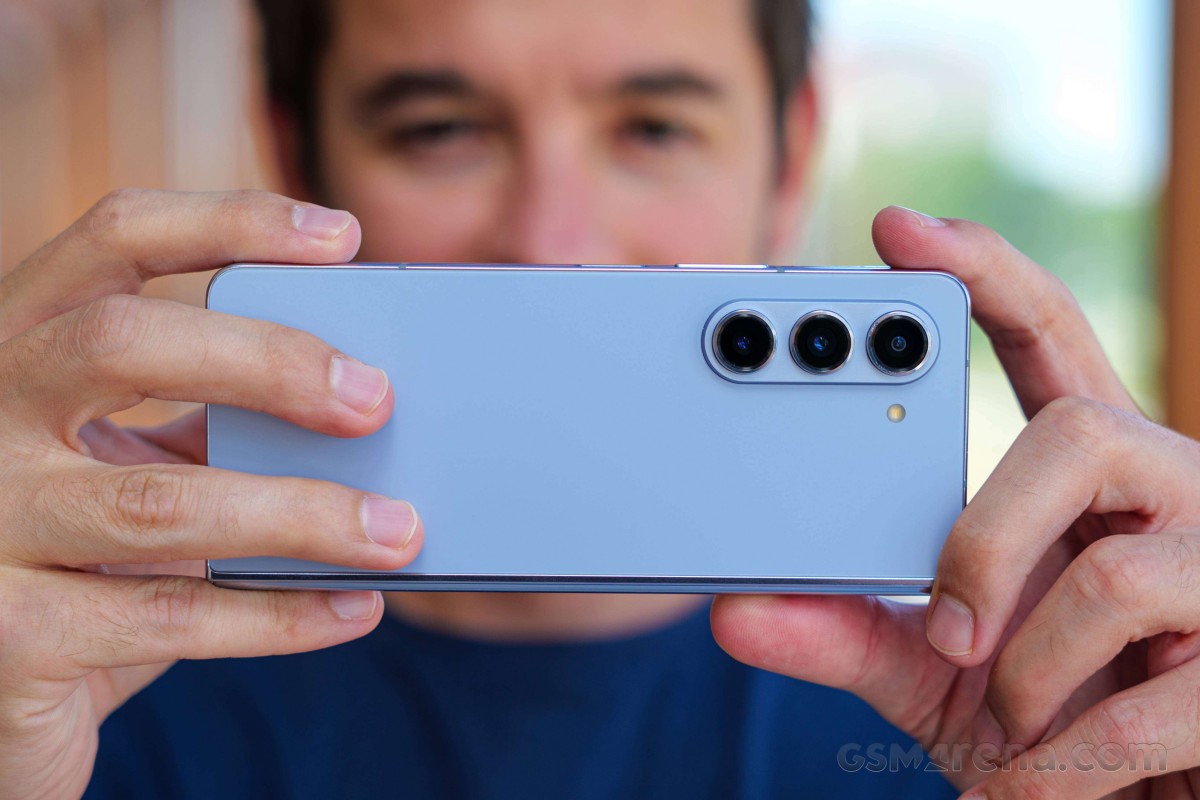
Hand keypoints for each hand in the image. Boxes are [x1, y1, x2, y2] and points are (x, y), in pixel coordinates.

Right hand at [0, 189, 424, 799]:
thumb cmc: (89, 559)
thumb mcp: (138, 467)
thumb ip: (216, 421)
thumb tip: (364, 398)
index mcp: (21, 348)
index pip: (112, 241)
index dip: (227, 223)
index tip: (340, 237)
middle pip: (119, 341)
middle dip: (266, 360)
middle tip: (375, 399)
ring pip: (157, 502)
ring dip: (302, 515)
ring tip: (398, 531)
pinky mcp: (8, 635)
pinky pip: (170, 619)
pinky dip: (279, 616)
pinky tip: (352, 607)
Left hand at [711, 206, 1199, 798]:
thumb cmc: (1048, 715)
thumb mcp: (936, 669)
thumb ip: (846, 631)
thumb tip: (730, 612)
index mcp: (1089, 475)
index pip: (1047, 337)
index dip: (984, 272)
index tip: (899, 229)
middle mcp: (1167, 493)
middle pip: (1079, 434)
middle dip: (989, 540)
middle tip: (950, 628)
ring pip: (1108, 578)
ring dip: (1024, 675)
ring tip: (1013, 720)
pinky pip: (1143, 710)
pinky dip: (1055, 769)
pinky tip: (1023, 790)